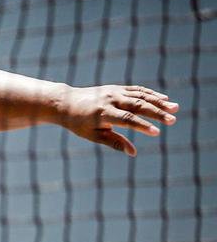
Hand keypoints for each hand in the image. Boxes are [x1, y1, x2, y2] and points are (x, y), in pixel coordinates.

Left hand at [55, 84, 177, 156]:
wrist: (66, 102)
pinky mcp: (117, 88)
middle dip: (156, 113)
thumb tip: (133, 153)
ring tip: (175, 108)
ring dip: (159, 102)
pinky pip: (137, 90)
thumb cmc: (79, 123)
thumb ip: (114, 142)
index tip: (157, 133)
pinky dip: (151, 94)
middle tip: (172, 120)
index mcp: (103, 113)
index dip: (142, 126)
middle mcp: (110, 100)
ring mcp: (114, 92)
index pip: (126, 119)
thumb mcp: (93, 135)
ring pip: (140, 96)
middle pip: (137, 105)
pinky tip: (164, 99)